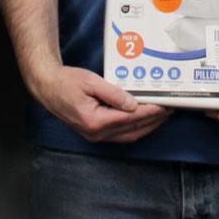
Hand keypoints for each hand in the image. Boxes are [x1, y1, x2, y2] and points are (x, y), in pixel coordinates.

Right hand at [29, 65, 171, 143]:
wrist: (47, 88)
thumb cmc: (66, 82)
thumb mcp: (91, 82)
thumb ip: (114, 94)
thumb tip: (134, 103)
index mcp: (95, 121)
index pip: (130, 118)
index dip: (150, 112)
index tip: (164, 105)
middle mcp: (96, 133)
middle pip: (133, 129)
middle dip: (154, 120)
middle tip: (170, 109)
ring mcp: (95, 136)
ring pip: (129, 135)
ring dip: (147, 126)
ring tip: (163, 116)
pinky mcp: (95, 133)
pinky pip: (121, 135)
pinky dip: (136, 128)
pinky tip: (145, 121)